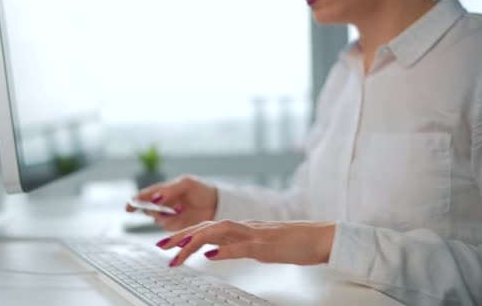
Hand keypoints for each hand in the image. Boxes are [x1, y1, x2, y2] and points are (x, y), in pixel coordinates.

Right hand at [125, 176, 217, 230]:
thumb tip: (154, 198)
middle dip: (153, 209)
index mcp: (163, 190)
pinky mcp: (176, 227)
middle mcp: (162, 204)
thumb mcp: (186, 184)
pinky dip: (173, 223)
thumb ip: (169, 190)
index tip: (129, 206)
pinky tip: (183, 215)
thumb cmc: (201, 189)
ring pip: (157, 219)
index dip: (134, 201)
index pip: (144, 196)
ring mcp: (169, 216)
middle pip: (148, 209)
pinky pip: (167, 227)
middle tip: (163, 205)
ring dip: (166, 216)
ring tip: (180, 208)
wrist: (216, 204)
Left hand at [154, 220, 335, 266]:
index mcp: (241, 228)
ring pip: (219, 231)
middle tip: (161, 246)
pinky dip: (226, 249)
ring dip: (195, 240)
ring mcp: (255, 233)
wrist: (320, 237)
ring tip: (178, 251)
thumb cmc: (292, 242)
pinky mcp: (267, 244)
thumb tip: (212, 252)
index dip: (184, 234)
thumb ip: (234, 247)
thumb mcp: (257, 247)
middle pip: (206, 226)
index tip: (166, 244)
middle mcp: (244, 226)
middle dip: (181, 236)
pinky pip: (243, 246)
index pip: (206, 227)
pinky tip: (211, 255)